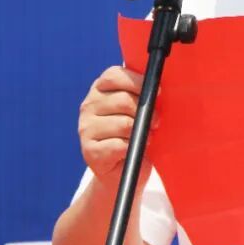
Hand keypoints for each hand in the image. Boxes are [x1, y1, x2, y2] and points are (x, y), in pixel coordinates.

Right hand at [78, 65, 150, 185]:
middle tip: (155, 121)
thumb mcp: (139, 108)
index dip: (137, 82)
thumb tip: (157, 86)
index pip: (114, 76)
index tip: (157, 91)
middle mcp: (88, 106)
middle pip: (122, 100)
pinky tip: (133, 150)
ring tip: (145, 137)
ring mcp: (86, 129)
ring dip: (140, 132)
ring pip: (123, 124)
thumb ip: (143, 94)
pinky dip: (132, 148)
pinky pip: (119, 145)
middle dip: (145, 111)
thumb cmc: (135, 131)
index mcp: (100, 89)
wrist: (123, 169)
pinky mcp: (89, 151)